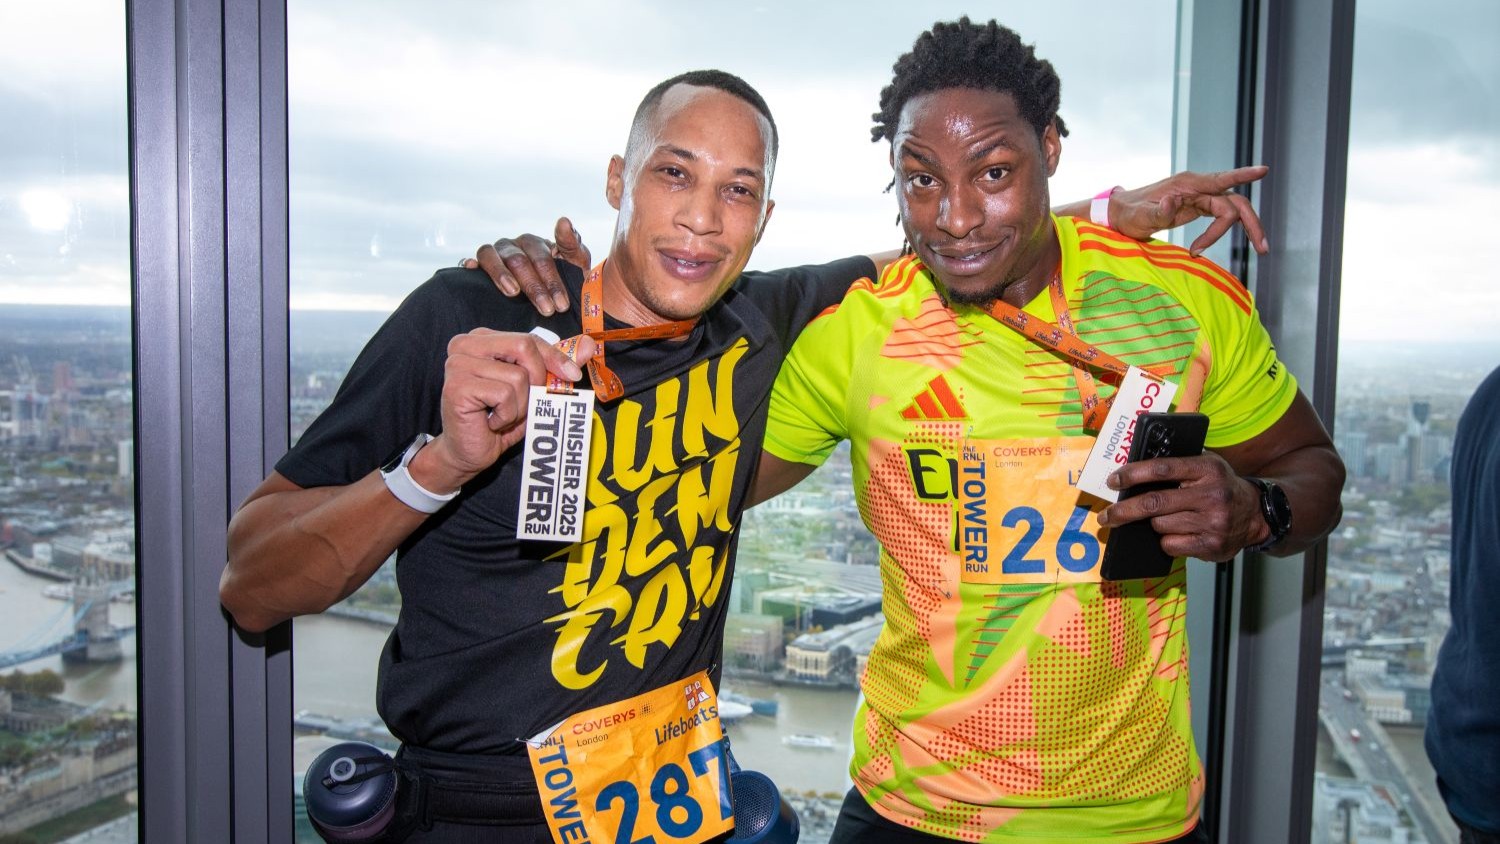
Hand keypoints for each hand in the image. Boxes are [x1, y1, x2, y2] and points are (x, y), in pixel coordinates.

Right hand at [413, 331, 596, 491]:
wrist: (469, 453)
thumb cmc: (499, 419)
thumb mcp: (533, 389)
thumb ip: (556, 365)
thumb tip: (589, 345)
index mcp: (481, 339)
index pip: (528, 338)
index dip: (555, 357)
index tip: (573, 375)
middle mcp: (465, 345)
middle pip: (523, 346)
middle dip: (537, 378)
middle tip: (528, 402)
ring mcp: (457, 364)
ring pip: (518, 376)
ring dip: (520, 405)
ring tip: (503, 415)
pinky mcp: (457, 386)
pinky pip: (504, 394)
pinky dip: (507, 415)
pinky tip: (491, 422)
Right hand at [461, 217, 591, 316]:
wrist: (541, 300)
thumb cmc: (560, 280)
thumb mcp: (574, 265)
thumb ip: (572, 245)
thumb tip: (564, 220)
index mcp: (535, 244)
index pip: (542, 257)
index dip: (552, 280)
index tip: (561, 303)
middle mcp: (513, 245)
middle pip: (520, 261)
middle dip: (535, 287)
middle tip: (547, 310)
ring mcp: (495, 253)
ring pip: (494, 257)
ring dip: (503, 275)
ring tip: (513, 293)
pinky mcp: (478, 263)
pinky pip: (473, 258)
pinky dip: (472, 263)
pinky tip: (473, 270)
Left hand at [1095, 451, 1267, 561]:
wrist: (1256, 514)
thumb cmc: (1220, 487)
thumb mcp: (1206, 466)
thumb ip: (1176, 466)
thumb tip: (1132, 474)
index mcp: (1207, 469)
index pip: (1161, 469)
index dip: (1132, 474)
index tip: (1113, 481)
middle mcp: (1211, 495)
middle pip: (1154, 503)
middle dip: (1123, 511)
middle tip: (1105, 516)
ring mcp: (1212, 523)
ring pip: (1160, 525)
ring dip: (1153, 524)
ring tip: (1163, 518)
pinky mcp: (1212, 546)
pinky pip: (1171, 545)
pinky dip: (1166, 540)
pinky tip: (1177, 533)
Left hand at [1109, 165, 1269, 256]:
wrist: (1121, 213)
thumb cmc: (1129, 214)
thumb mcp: (1140, 216)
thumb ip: (1158, 211)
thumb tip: (1172, 203)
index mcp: (1187, 184)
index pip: (1221, 179)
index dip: (1243, 175)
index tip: (1264, 171)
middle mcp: (1197, 187)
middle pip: (1234, 202)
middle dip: (1251, 223)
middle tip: (1263, 248)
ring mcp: (1199, 196)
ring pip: (1231, 210)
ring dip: (1244, 229)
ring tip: (1256, 251)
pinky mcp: (1197, 206)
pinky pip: (1220, 216)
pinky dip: (1220, 232)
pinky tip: (1205, 248)